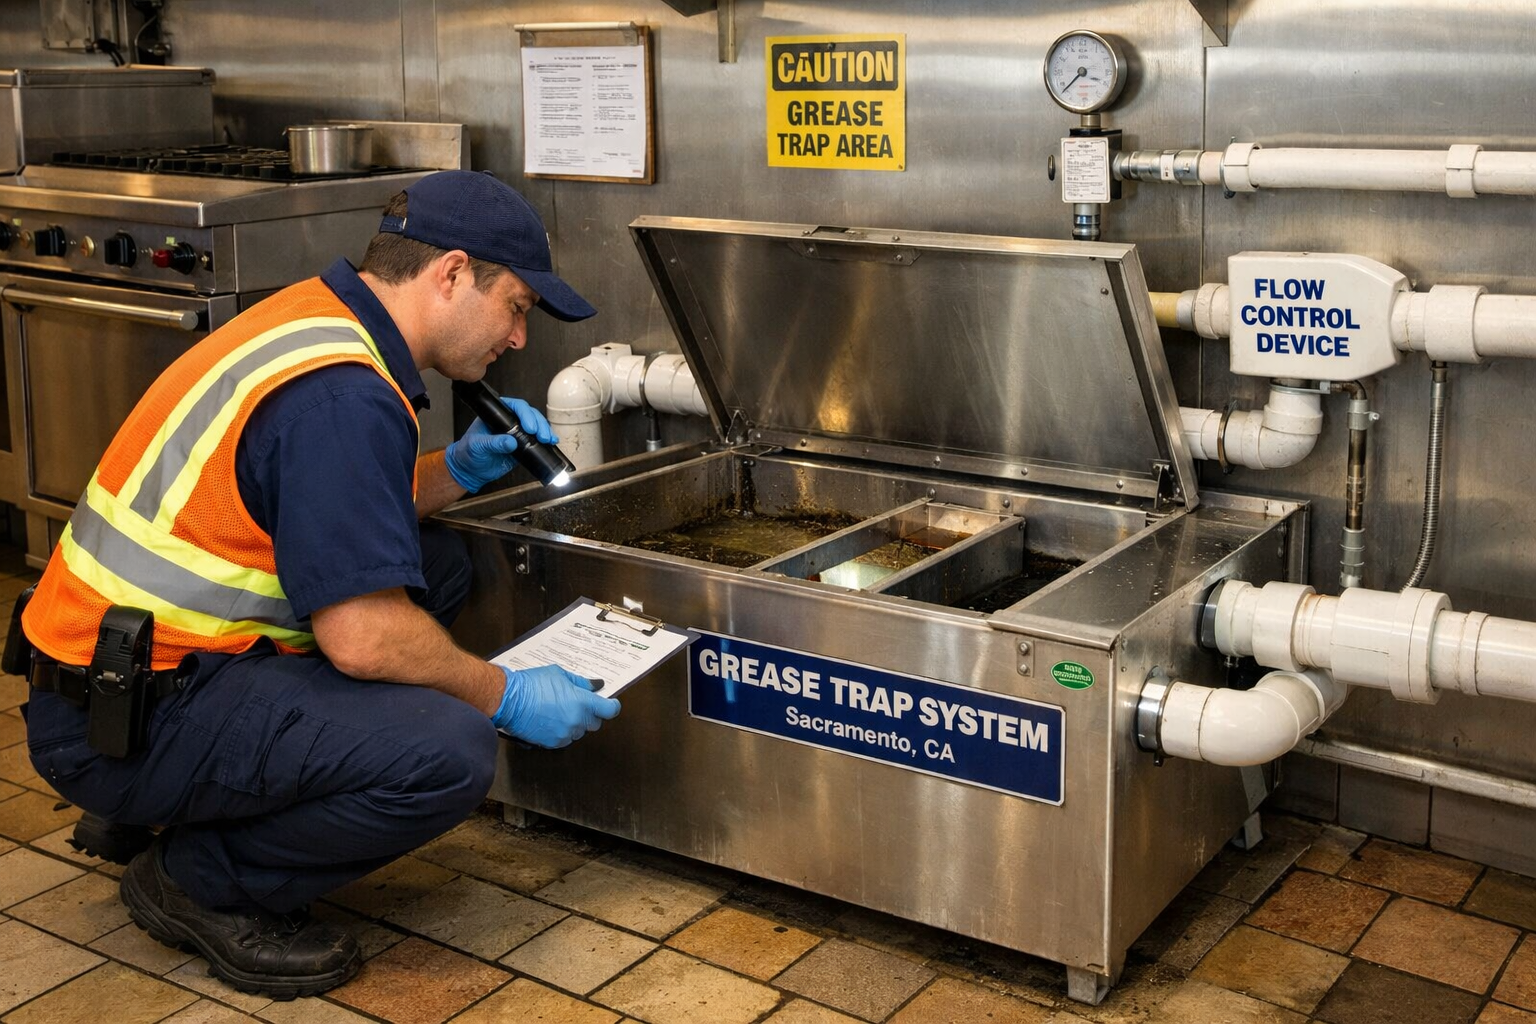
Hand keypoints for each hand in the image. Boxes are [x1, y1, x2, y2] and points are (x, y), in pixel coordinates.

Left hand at [444, 397, 558, 491]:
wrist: (470, 470)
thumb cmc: (468, 453)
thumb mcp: (477, 446)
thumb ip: (493, 443)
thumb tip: (510, 442)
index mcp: (496, 415)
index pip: (515, 407)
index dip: (525, 414)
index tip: (529, 427)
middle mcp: (508, 421)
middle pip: (529, 415)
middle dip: (538, 423)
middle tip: (542, 435)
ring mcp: (516, 433)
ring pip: (536, 426)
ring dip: (544, 431)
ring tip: (548, 440)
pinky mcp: (522, 446)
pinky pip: (536, 441)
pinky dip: (545, 442)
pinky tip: (551, 444)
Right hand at [490, 664, 619, 747]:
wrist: (509, 700)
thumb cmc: (532, 684)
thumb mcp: (560, 675)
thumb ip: (581, 683)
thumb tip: (596, 687)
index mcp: (582, 703)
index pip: (610, 710)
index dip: (612, 706)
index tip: (610, 703)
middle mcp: (577, 721)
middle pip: (595, 723)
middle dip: (590, 714)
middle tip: (578, 704)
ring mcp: (565, 734)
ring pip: (579, 732)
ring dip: (575, 724)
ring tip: (559, 711)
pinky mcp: (552, 743)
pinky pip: (565, 739)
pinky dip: (562, 731)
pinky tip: (551, 720)